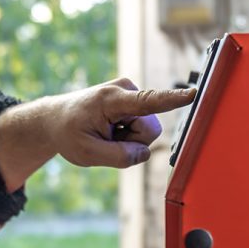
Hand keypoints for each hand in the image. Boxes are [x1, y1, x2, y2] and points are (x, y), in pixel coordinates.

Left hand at [0, 78, 195, 192]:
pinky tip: (109, 130)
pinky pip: (141, 129)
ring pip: (146, 133)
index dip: (172, 100)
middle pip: (149, 131)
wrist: (55, 119)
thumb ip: (118, 157)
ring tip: (104, 133)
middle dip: (131, 143)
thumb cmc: (68, 134)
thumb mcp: (87, 153)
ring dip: (127, 140)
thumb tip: (144, 154)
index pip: (148, 101)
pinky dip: (126, 136)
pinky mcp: (134, 102)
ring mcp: (131, 94)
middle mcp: (126, 90)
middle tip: (104, 140)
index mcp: (112, 100)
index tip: (193, 94)